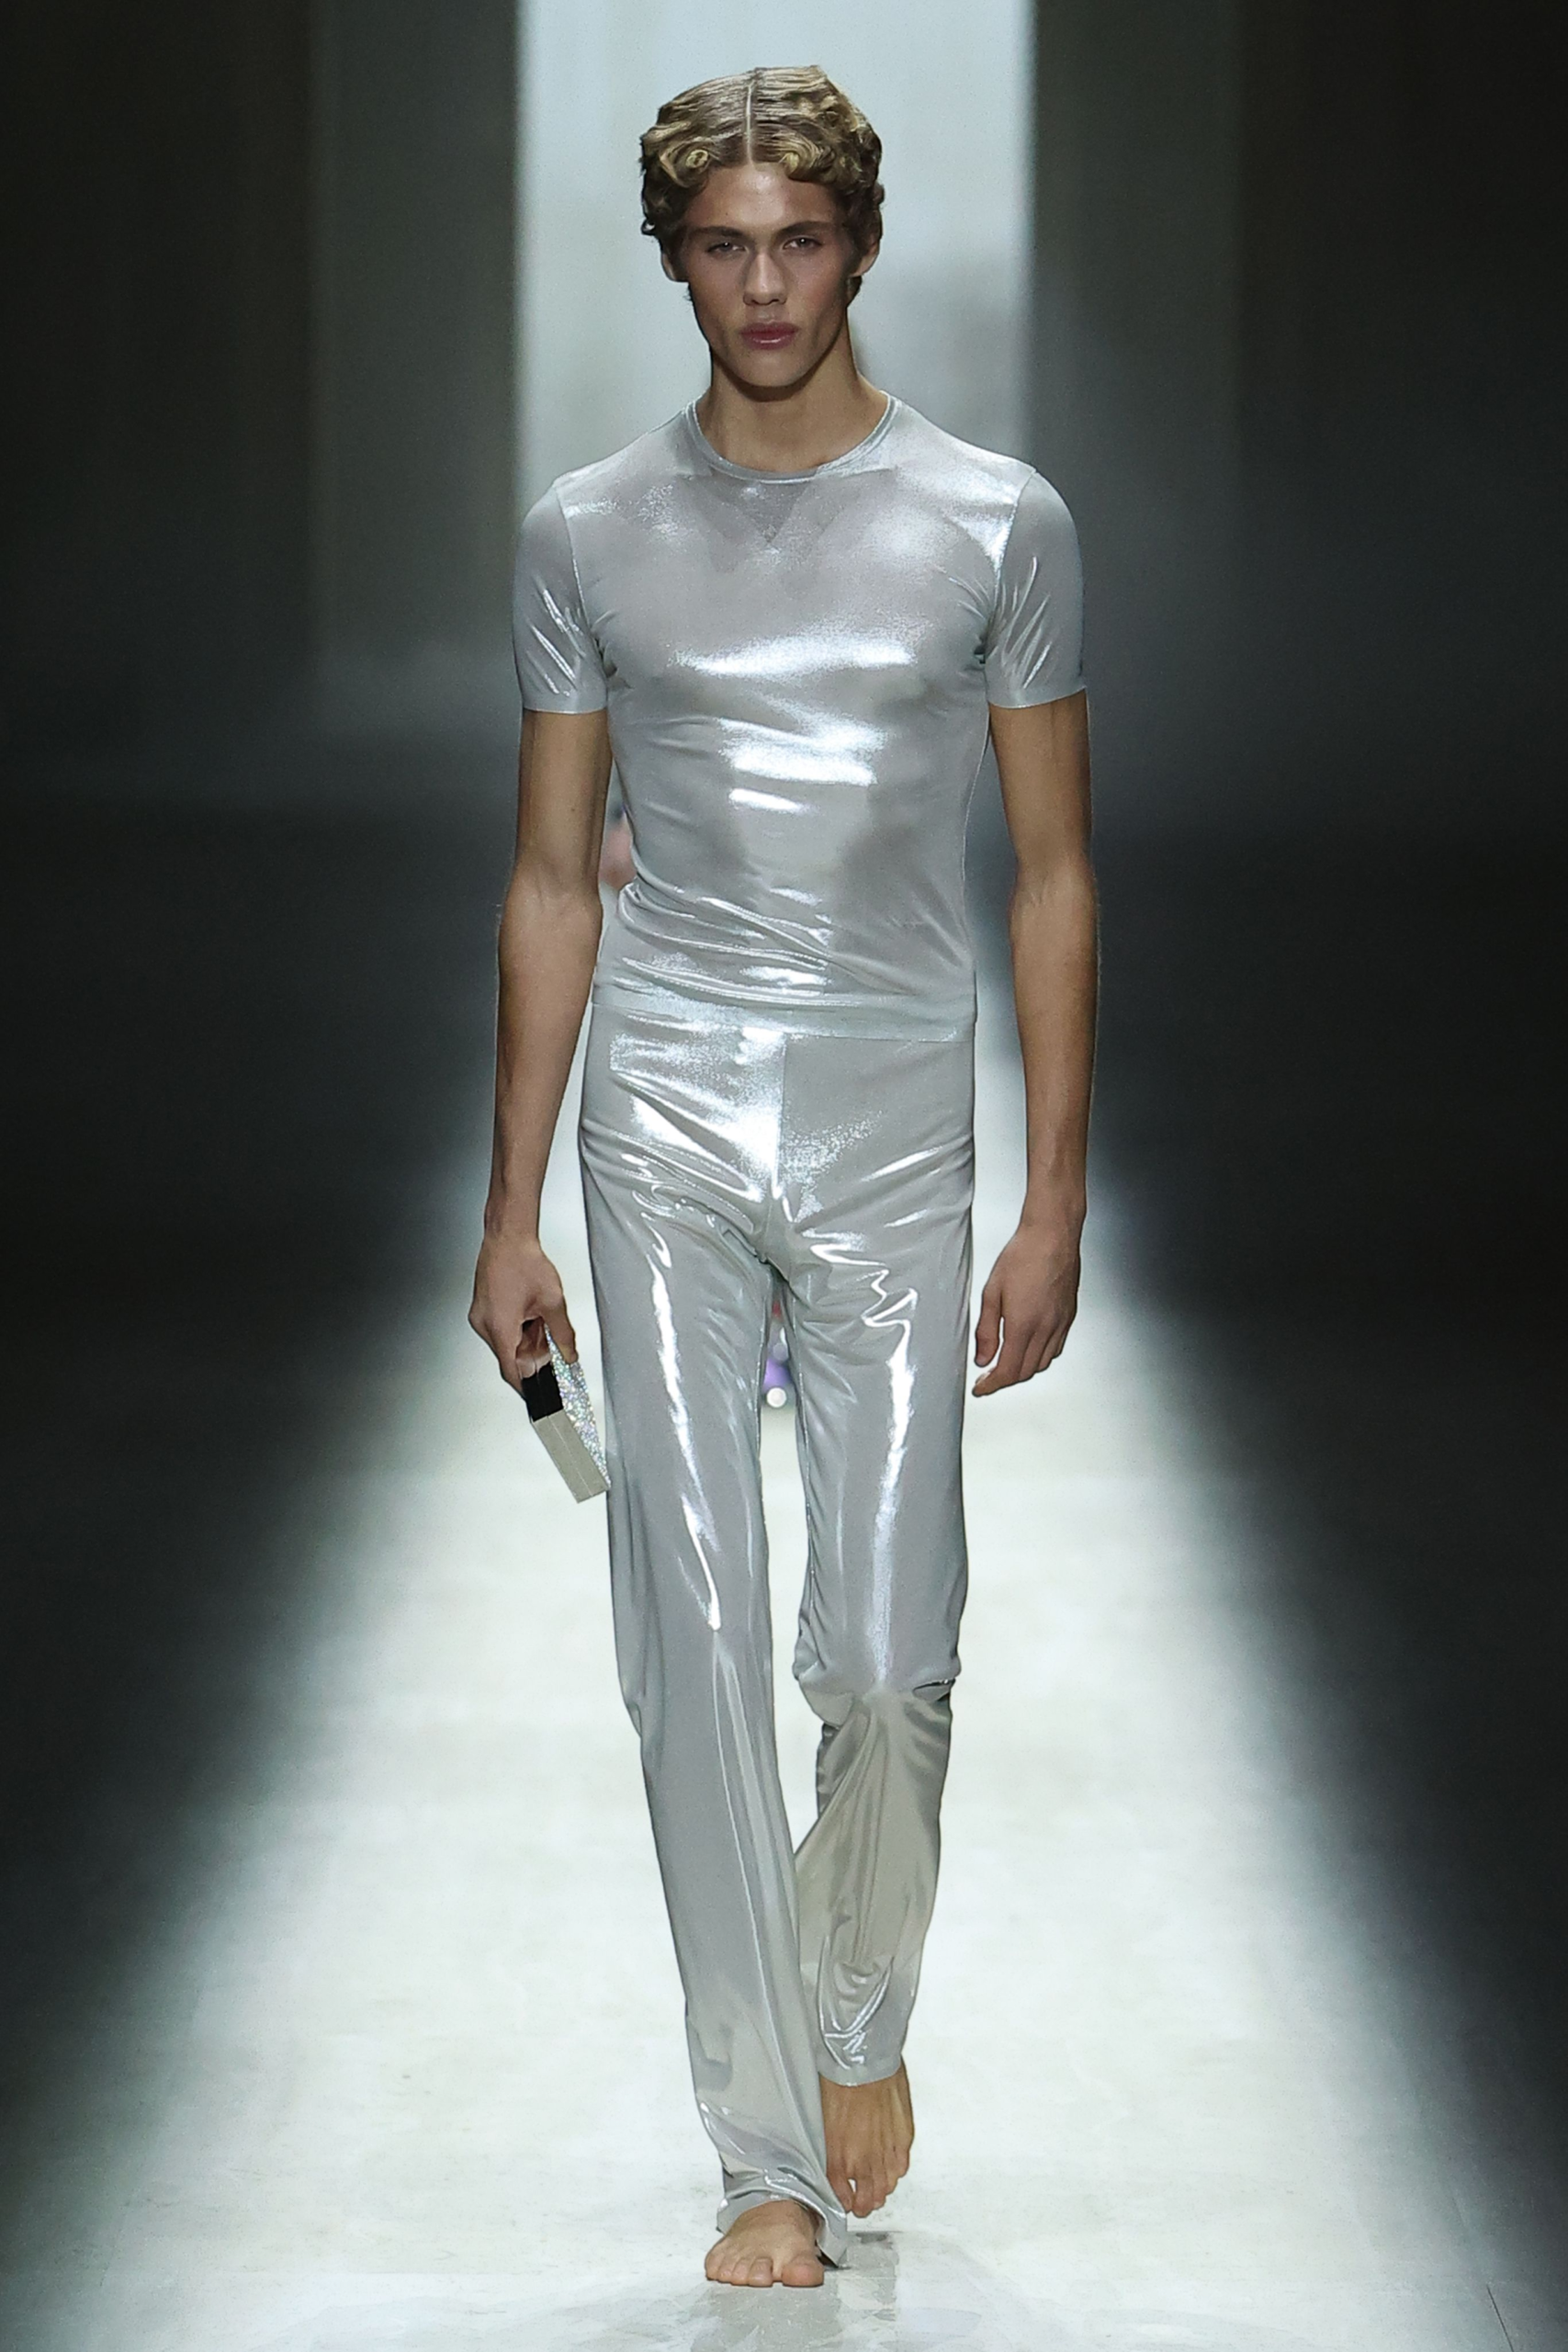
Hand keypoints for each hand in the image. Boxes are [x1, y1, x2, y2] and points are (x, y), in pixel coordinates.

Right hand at [469, 1231, 577, 1389]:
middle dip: (531, 1354)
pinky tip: (528, 1312)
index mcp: (500, 1327)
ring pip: (505, 1343)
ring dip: (524, 1340)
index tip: (536, 1395)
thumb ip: (563, 1334)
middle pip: (509, 1357)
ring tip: (538, 1317)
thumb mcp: (552, 1302)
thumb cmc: (523, 1262)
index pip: (510, 1371)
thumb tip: (569, 1353)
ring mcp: (480, 1317)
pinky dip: (516, 1329)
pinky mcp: (482, 1309)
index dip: (525, 1386)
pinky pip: (500, 1330)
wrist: (507, 1237)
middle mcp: (484, 1325)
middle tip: (548, 1341)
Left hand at [972, 1215, 1080, 1396]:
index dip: (992, 1385)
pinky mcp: (1070, 1316)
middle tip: (988, 1377)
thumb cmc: (1022, 1255)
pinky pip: (1056, 1348)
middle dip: (1005, 1380)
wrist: (1052, 1235)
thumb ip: (986, 1330)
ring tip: (1007, 1364)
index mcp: (1024, 1324)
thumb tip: (983, 1358)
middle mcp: (1047, 1328)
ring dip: (1024, 1370)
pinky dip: (1041, 1357)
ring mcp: (1061, 1323)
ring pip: (1043, 1363)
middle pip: (1026, 1371)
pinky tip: (1030, 1348)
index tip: (980, 1389)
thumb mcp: (991, 1292)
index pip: (1008, 1371)